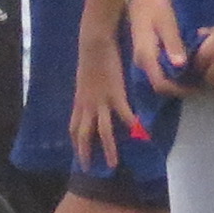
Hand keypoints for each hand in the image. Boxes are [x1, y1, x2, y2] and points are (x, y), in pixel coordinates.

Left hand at [70, 19, 144, 164]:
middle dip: (85, 153)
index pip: (74, 128)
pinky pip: (123, 114)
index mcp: (79, 102)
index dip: (76, 144)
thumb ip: (88, 93)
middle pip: (84, 135)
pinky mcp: (115, 94)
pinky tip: (139, 135)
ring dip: (108, 149)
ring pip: (103, 131)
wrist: (94, 43)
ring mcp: (101, 101)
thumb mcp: (84, 80)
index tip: (79, 156)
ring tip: (113, 164)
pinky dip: (131, 126)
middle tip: (89, 169)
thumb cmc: (91, 58)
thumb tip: (91, 101)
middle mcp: (87, 106)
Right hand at [121, 0, 188, 97]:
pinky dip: (174, 72)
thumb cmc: (154, 5)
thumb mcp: (167, 22)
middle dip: (180, 87)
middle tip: (200, 82)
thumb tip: (180, 66)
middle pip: (160, 85)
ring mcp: (143, 59)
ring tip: (196, 75)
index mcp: (146, 55)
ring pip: (160, 78)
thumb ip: (173, 44)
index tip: (197, 87)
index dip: (179, 90)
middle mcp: (141, 61)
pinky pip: (160, 70)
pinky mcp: (147, 55)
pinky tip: (187, 66)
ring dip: (177, 81)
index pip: (160, 84)